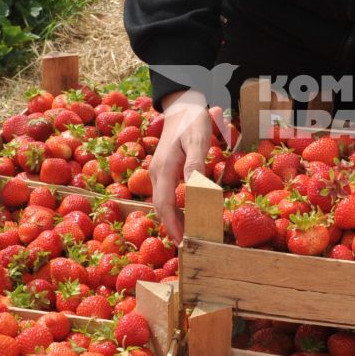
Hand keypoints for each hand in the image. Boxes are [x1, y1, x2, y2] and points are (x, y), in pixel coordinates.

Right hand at [150, 89, 215, 244]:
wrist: (181, 106)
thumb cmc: (192, 122)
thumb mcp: (198, 139)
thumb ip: (196, 162)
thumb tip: (195, 186)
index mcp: (164, 168)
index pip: (165, 204)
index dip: (173, 225)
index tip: (182, 242)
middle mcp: (156, 174)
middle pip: (160, 208)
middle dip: (171, 229)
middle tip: (186, 249)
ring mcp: (157, 173)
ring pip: (161, 204)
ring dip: (171, 222)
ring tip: (186, 239)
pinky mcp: (162, 173)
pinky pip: (164, 197)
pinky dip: (172, 211)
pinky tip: (183, 219)